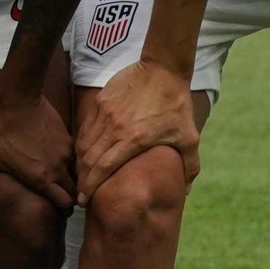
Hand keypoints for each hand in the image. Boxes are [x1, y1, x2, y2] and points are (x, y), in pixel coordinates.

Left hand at [0, 86, 76, 218]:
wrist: (17, 99)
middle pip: (74, 192)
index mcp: (41, 179)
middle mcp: (58, 168)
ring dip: (70, 179)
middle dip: (69, 198)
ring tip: (58, 179)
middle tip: (61, 198)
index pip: (65, 204)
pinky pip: (73, 156)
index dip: (64, 211)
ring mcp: (65, 152)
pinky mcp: (67, 137)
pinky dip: (68, 161)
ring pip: (75, 173)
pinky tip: (55, 158)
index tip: (59, 211)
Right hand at [74, 60, 199, 202]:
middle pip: (88, 158)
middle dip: (82, 179)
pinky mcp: (100, 101)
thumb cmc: (176, 105)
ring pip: (83, 143)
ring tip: (81, 176)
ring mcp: (104, 113)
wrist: (163, 69)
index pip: (103, 167)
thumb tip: (186, 190)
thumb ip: (189, 165)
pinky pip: (86, 127)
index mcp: (134, 138)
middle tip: (80, 194)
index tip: (84, 199)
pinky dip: (83, 143)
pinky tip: (85, 152)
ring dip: (80, 162)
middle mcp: (114, 127)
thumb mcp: (189, 137)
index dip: (91, 186)